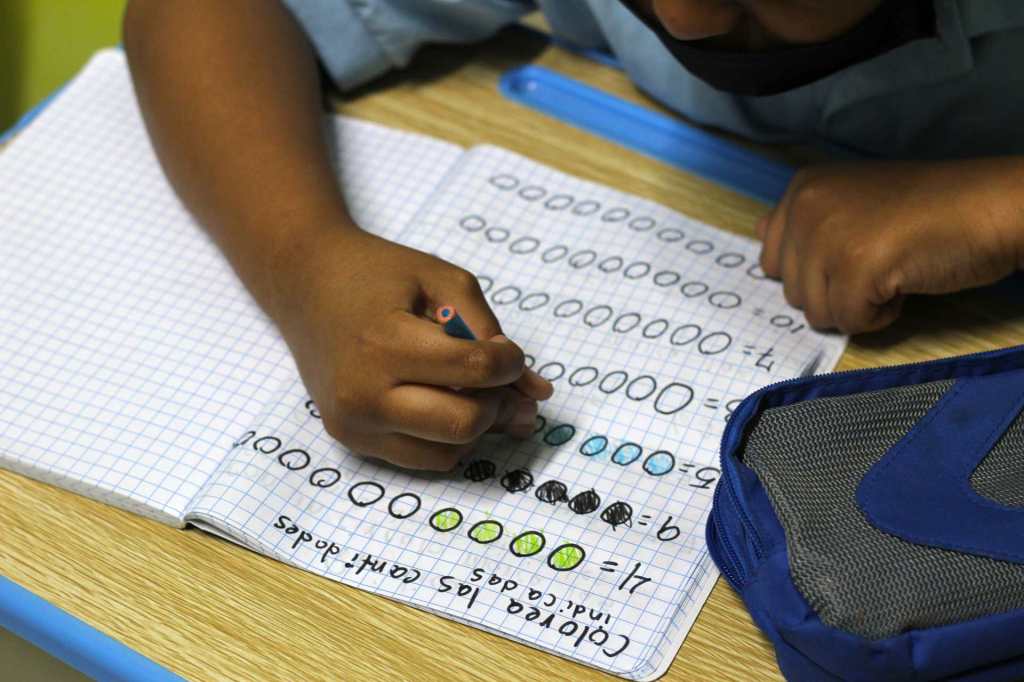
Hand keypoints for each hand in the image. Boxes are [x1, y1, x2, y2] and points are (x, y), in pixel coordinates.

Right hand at [270, 228, 553, 469]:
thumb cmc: (377, 274)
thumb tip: (537, 393)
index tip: (509, 351)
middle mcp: (365, 393)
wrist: (305, 284)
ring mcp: (354, 423)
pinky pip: (422, 459)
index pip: (475, 370)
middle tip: (499, 381)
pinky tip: (443, 403)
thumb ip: (489, 330)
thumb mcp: (441, 279)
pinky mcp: (351, 440)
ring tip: (471, 390)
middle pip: (464, 424)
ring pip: (448, 453)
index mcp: (387, 343)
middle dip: (498, 403)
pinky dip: (446, 439)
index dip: (511, 362)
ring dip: (475, 425)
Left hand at [758, 158, 1023, 333]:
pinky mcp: (855, 267)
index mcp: (801, 189)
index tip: (854, 252)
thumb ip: (803, 221)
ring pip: (816, 312)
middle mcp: (806, 207)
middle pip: (793, 292)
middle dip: (836, 292)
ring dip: (857, 305)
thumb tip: (758, 232)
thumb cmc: (928, 210)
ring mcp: (828, 236)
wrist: (990, 207)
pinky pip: (850, 322)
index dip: (814, 274)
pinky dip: (881, 316)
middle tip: (880, 261)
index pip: (772, 262)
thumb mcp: (851, 203)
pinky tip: (905, 282)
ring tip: (892, 269)